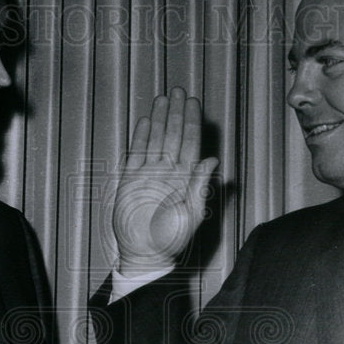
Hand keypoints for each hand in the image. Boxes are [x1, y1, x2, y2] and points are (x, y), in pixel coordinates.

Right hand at [113, 86, 218, 275]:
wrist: (145, 253)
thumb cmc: (172, 239)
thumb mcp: (192, 214)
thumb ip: (200, 187)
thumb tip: (213, 161)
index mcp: (185, 178)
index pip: (190, 143)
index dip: (192, 123)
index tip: (193, 103)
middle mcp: (168, 171)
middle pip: (173, 135)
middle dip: (177, 113)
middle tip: (179, 91)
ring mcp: (149, 173)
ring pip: (156, 139)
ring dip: (160, 118)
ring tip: (163, 98)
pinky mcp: (130, 179)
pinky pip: (136, 152)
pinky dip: (141, 136)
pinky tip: (147, 120)